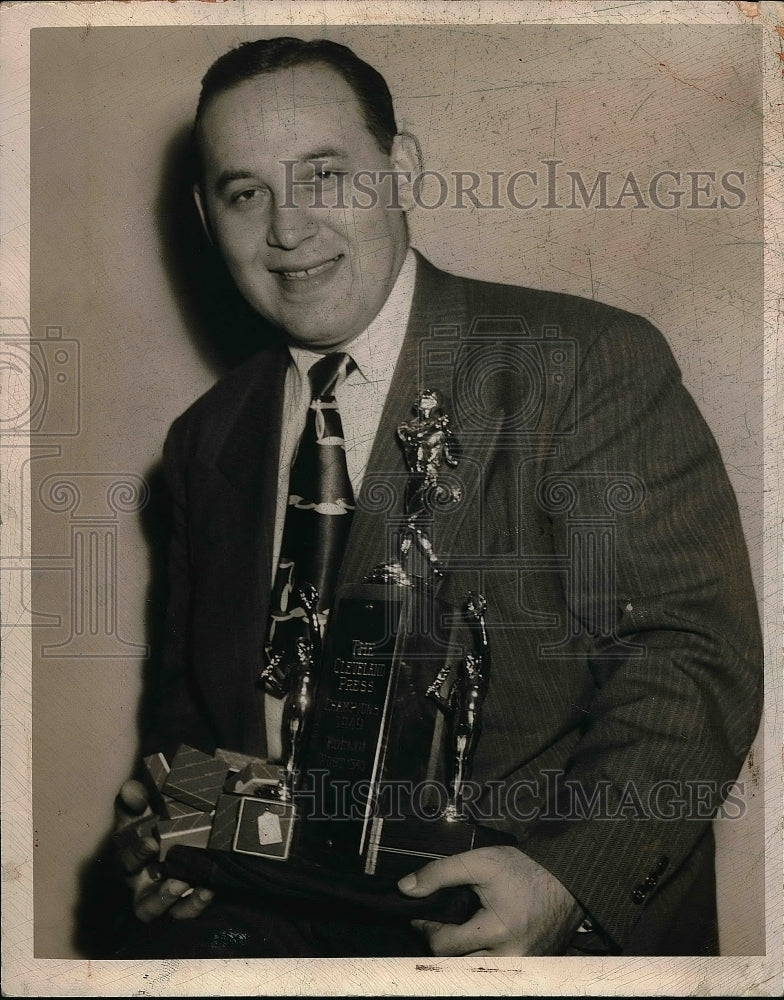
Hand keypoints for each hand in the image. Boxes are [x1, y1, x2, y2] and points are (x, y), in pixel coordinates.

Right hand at [115, 779, 213, 922]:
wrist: (186, 825)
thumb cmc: (155, 821)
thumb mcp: (145, 808)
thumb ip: (137, 799)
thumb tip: (131, 788)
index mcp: (133, 862)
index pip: (128, 863)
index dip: (137, 854)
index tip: (152, 842)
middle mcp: (145, 885)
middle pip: (144, 905)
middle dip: (160, 897)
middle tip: (178, 883)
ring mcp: (166, 896)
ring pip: (168, 913)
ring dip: (182, 904)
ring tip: (194, 888)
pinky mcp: (186, 900)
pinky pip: (189, 909)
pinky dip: (198, 902)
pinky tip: (210, 888)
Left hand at [397, 846, 583, 955]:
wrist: (568, 880)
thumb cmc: (524, 869)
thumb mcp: (480, 861)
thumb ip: (440, 873)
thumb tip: (405, 888)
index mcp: (495, 932)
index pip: (442, 945)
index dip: (426, 928)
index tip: (422, 913)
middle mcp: (509, 957)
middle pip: (457, 964)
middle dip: (443, 942)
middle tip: (440, 920)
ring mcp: (522, 967)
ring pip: (475, 970)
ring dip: (462, 953)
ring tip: (460, 928)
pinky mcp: (530, 968)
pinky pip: (495, 969)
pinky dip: (482, 956)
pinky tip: (479, 937)